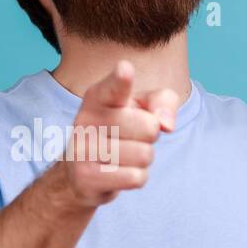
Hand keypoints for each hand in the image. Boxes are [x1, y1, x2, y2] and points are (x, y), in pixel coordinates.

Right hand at [60, 61, 178, 207]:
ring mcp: (82, 150)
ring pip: (144, 155)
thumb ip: (162, 102)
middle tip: (131, 137)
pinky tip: (117, 173)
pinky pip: (136, 178)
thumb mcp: (141, 108)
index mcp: (98, 97)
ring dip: (143, 159)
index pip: (114, 88)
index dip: (121, 80)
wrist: (80, 174)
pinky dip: (135, 178)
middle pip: (149, 127)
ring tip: (123, 156)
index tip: (125, 69)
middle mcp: (86, 119)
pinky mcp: (86, 178)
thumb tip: (166, 124)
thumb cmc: (119, 132)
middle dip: (150, 136)